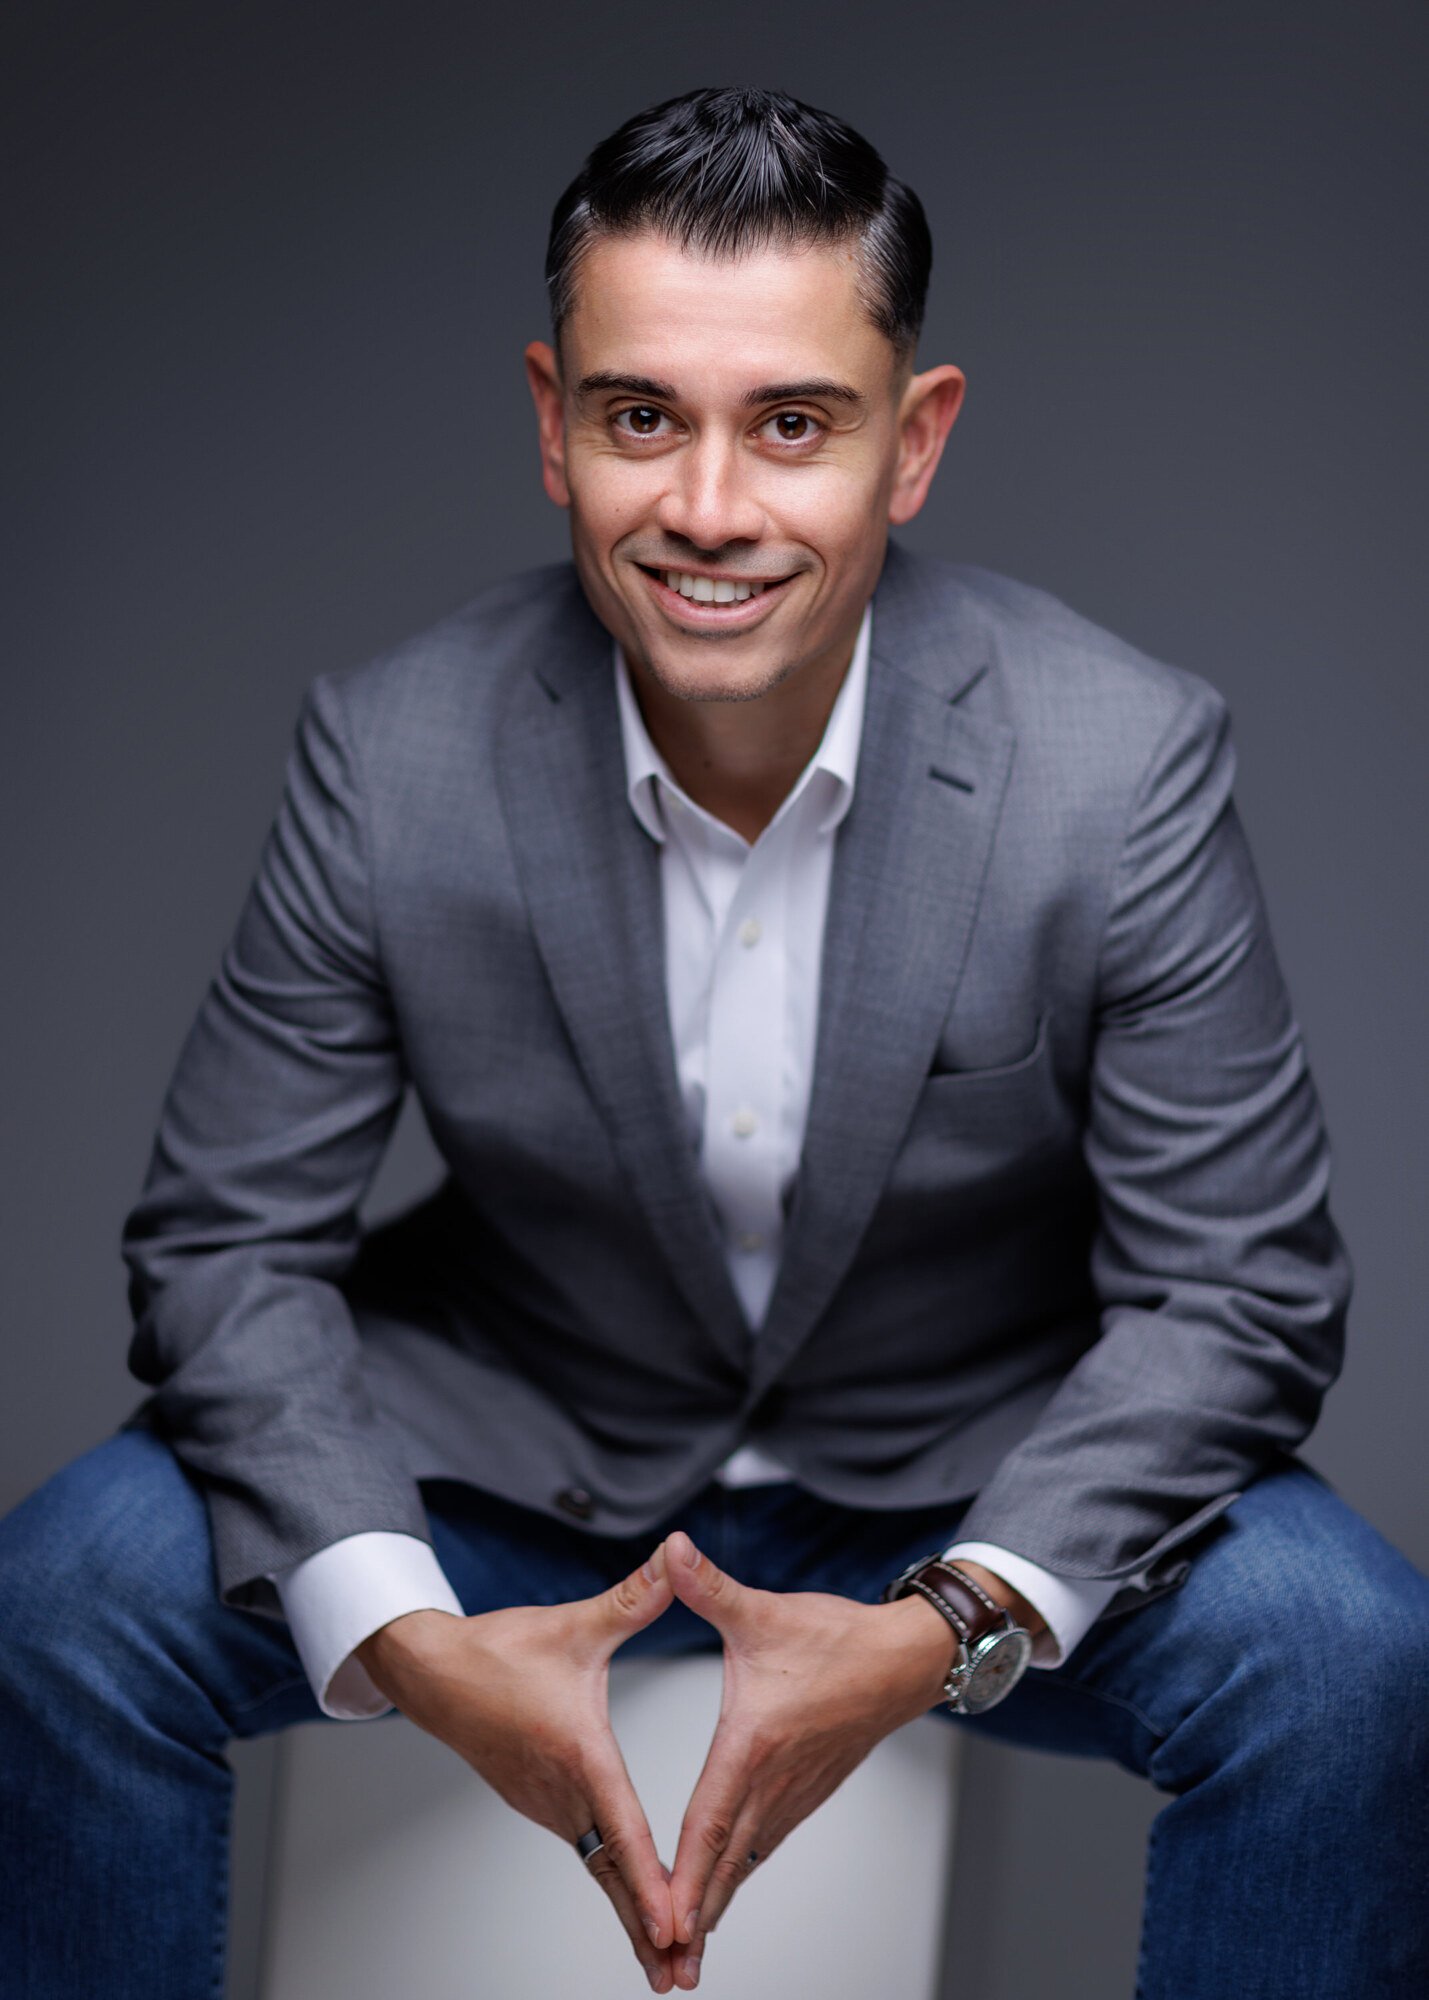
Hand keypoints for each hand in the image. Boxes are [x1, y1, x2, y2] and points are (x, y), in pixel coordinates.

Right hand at [354, 1548, 683, 1991]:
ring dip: (630, 1909)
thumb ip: (635, 1596)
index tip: (674, 1926)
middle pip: (611, 1872)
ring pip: (597, 1866)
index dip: (651, 1880)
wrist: (431, 1670)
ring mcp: (545, 1804)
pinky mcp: (538, 1803)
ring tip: (666, 1957)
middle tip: (678, 1978)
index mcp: (576, 1754)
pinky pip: (583, 1850)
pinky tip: (634, 1899)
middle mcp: (560, 1792)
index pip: (622, 1829)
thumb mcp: (576, 1622)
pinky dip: (611, 1881)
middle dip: (645, 1926)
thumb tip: (678, 1555)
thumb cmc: (501, 1648)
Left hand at [658, 1530, 955, 1984]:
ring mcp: (794, 1795)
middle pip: (726, 1863)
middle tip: (669, 1971)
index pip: (710, 1821)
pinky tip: (722, 1896)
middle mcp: (774, 1782)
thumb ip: (708, 1586)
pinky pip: (764, 1846)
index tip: (664, 1921)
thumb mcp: (763, 1609)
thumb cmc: (836, 1637)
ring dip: (716, 1906)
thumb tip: (669, 1549)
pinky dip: (738, 1878)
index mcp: (754, 1744)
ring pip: (746, 1862)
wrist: (905, 1659)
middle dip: (695, 1918)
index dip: (684, 1874)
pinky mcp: (806, 1794)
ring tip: (688, 1954)